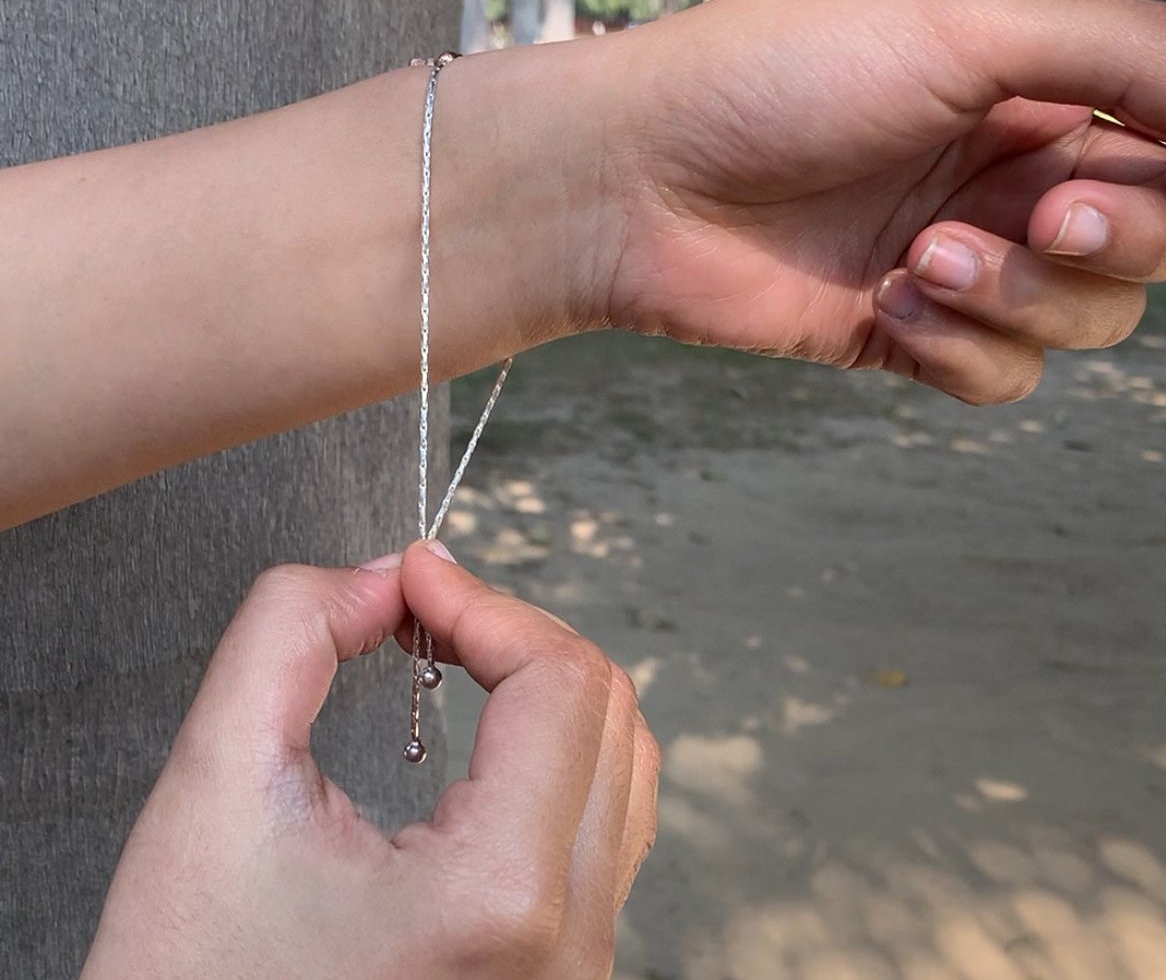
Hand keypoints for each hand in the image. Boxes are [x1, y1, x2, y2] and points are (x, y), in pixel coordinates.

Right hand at [81, 543, 658, 979]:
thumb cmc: (192, 979)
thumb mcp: (212, 783)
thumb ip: (287, 634)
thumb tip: (384, 578)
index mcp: (499, 896)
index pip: (559, 680)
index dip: (482, 601)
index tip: (414, 577)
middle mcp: (567, 944)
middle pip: (604, 709)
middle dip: (510, 633)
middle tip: (424, 612)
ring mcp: (577, 967)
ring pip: (621, 763)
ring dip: (539, 683)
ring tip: (451, 656)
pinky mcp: (563, 971)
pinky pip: (607, 824)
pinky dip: (555, 748)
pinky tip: (488, 727)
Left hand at [594, 0, 1165, 402]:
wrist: (638, 177)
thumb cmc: (779, 78)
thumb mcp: (968, 25)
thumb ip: (1124, 51)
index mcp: (1032, 86)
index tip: (1133, 182)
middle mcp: (1002, 173)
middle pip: (1147, 241)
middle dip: (1117, 239)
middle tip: (1046, 218)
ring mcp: (954, 260)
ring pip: (1080, 319)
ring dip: (1020, 298)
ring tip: (923, 257)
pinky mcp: (901, 333)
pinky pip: (996, 375)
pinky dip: (962, 351)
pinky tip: (890, 306)